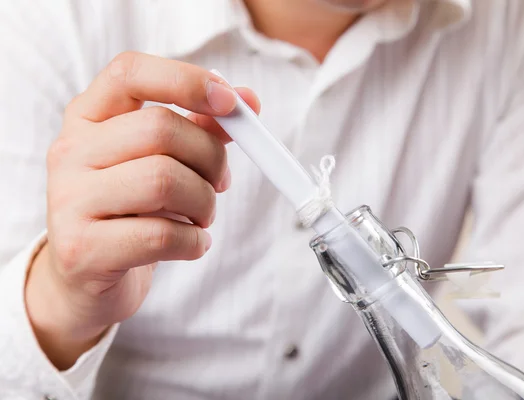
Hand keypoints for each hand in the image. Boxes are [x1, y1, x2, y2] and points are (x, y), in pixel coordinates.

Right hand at [25, 52, 260, 369]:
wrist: (85, 279)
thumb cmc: (131, 212)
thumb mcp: (159, 162)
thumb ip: (200, 128)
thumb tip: (248, 101)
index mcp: (88, 119)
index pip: (130, 73)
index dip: (186, 80)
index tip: (230, 103)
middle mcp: (70, 152)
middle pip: (161, 129)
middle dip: (211, 157)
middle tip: (220, 182)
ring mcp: (69, 201)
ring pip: (164, 181)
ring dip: (205, 203)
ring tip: (203, 216)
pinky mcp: (82, 250)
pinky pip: (161, 236)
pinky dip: (194, 242)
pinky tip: (192, 245)